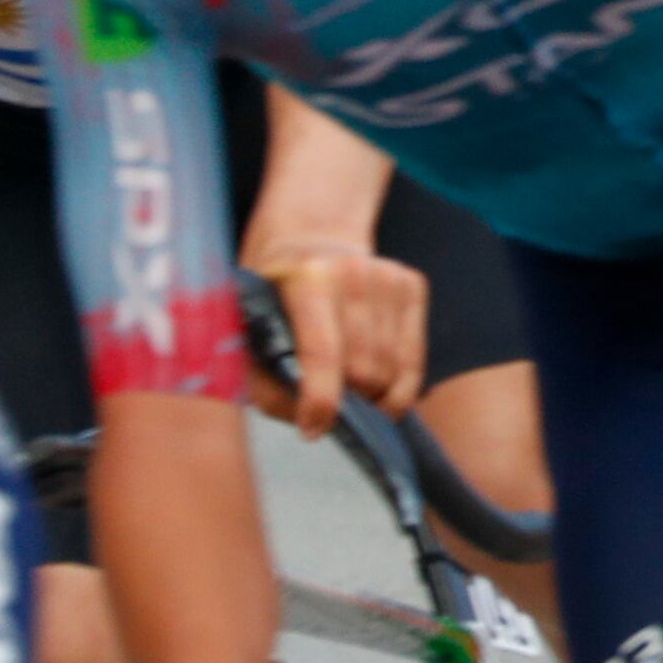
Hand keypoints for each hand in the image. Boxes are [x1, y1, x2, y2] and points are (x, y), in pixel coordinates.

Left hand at [247, 239, 429, 429]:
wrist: (311, 233)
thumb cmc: (271, 292)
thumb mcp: (247, 327)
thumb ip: (264, 379)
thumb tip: (306, 423)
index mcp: (308, 279)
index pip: (324, 354)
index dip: (321, 403)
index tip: (311, 430)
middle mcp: (355, 273)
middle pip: (364, 371)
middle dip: (348, 400)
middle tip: (327, 402)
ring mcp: (390, 277)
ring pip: (393, 370)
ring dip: (373, 394)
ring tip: (348, 389)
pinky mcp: (413, 284)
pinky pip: (414, 358)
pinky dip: (396, 381)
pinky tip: (373, 375)